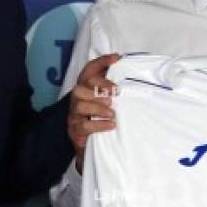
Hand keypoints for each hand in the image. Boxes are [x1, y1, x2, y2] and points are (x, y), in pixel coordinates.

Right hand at [68, 53, 120, 172]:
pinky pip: (83, 125)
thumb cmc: (103, 120)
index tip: (117, 58)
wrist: (92, 148)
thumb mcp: (110, 103)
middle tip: (116, 93)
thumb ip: (115, 91)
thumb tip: (133, 76)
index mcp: (86, 89)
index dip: (101, 62)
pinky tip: (111, 124)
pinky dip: (99, 124)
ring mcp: (74, 115)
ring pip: (79, 104)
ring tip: (113, 112)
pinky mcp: (75, 131)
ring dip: (98, 107)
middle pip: (80, 86)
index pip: (89, 70)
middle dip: (99, 86)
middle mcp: (77, 99)